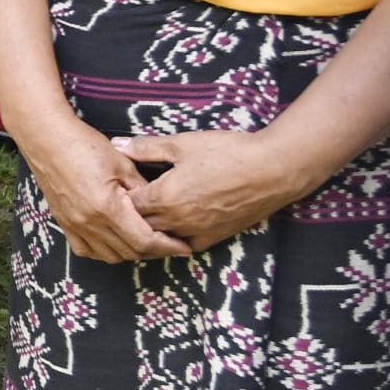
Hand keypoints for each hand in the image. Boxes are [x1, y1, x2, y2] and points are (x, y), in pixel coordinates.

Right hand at [14, 116, 178, 263]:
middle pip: (130, 251)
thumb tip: (159, 207)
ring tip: (146, 243)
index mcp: (108, 207)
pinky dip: (105, 252)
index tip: (184, 246)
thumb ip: (143, 190)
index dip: (168, 246)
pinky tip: (114, 243)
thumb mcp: (123, 164)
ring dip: (132, 253)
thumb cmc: (84, 145)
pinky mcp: (64, 223)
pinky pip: (87, 251)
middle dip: (155, 251)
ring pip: (110, 256)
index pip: (145, 240)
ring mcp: (74, 225)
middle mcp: (89, 222)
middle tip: (171, 244)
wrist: (47, 139)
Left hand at [122, 128, 310, 251]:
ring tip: (146, 215)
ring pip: (161, 239)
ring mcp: (196, 231)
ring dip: (151, 229)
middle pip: (140, 225)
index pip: (127, 205)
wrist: (273, 170)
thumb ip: (146, 147)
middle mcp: (176, 220)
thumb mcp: (182, 144)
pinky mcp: (216, 237)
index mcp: (163, 197)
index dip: (119, 196)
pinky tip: (174, 227)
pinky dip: (176, 239)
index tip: (116, 187)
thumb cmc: (228, 152)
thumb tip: (117, 145)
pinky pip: (186, 245)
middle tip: (126, 202)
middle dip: (131, 215)